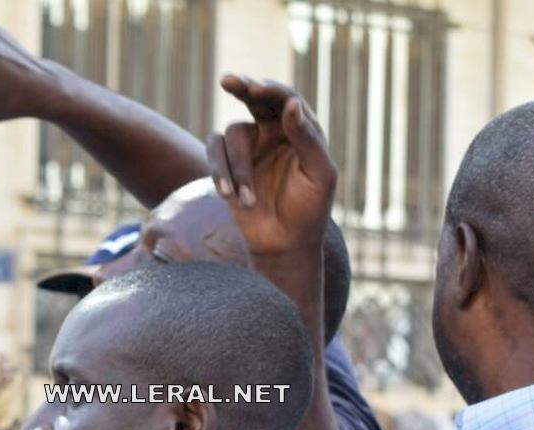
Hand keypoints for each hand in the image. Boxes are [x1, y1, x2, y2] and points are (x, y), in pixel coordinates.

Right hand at [206, 76, 336, 257]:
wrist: (284, 244)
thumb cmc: (309, 210)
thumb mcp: (319, 175)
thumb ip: (307, 138)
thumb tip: (291, 104)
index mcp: (301, 128)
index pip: (286, 99)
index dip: (272, 91)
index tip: (256, 89)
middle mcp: (274, 131)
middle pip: (254, 97)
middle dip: (242, 87)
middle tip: (229, 81)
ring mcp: (249, 146)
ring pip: (232, 134)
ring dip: (238, 168)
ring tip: (248, 201)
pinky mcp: (227, 165)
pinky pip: (214, 152)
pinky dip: (219, 172)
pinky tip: (229, 196)